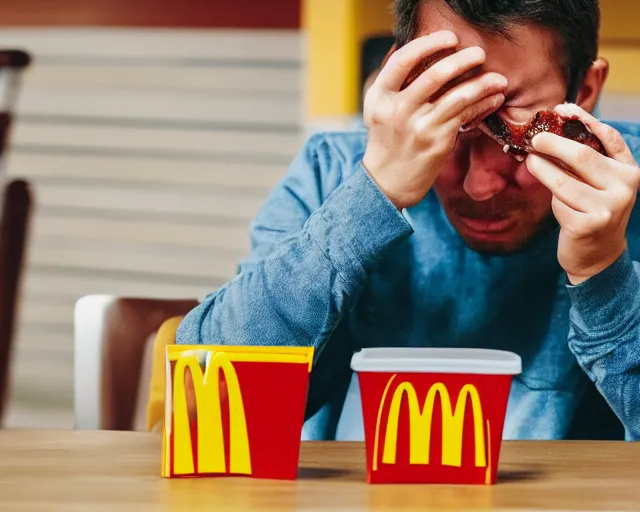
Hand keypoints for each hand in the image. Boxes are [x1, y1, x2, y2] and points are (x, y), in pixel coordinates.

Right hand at [362, 30, 507, 208]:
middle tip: (479, 53)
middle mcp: (397, 110)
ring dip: (483, 83)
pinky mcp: (436, 142)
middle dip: (463, 60)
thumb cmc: (386, 141)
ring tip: (499, 78)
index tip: (449, 39)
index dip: (429, 44)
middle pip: (435, 75)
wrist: (385, 182)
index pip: (404, 60)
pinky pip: (466, 116)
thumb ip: (394, 84)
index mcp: (380, 96)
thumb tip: (423, 54)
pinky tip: (494, 98)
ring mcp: (418, 127)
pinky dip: (483, 104)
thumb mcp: (378, 109)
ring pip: (457, 96)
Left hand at [526, 103, 639, 284]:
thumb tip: (551, 132)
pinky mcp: (588, 225)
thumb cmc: (592, 211)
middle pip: (583, 155)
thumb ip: (583, 162)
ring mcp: (608, 207)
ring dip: (542, 168)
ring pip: (565, 180)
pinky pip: (560, 203)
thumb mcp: (596, 184)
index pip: (608, 137)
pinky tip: (553, 201)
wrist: (598, 256)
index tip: (561, 109)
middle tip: (535, 138)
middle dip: (554, 143)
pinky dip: (552, 200)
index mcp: (629, 170)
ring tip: (531, 160)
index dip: (584, 120)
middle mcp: (625, 186)